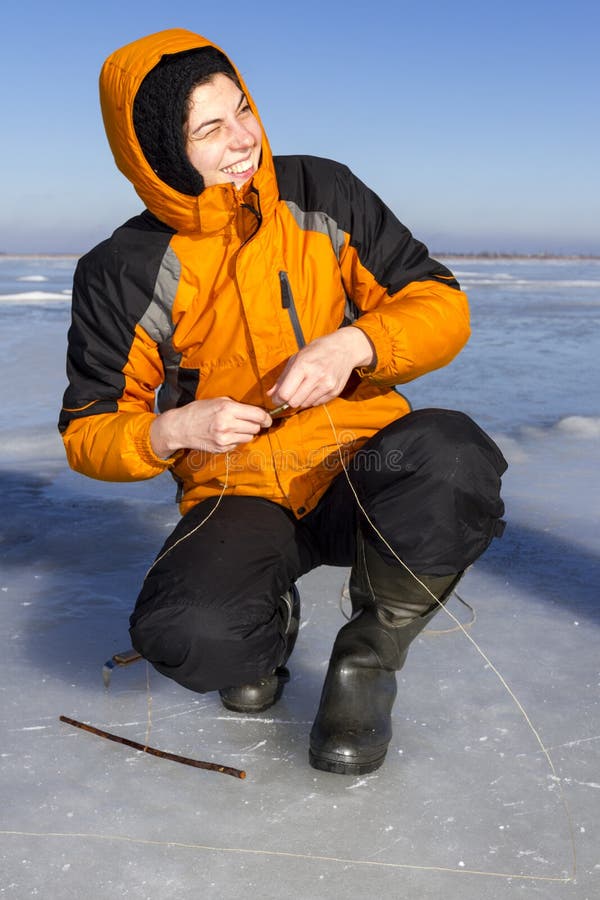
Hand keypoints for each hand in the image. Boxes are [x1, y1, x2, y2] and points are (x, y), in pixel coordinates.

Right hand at [150, 397, 271, 456]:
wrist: (180, 427)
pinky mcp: (222, 448)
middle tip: (248, 422)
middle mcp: (227, 424)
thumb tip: (255, 411)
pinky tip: (225, 435)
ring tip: (235, 428)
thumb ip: (236, 405)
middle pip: (255, 427)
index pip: (257, 415)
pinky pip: (238, 444)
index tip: (268, 419)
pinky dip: (236, 440)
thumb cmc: (199, 411)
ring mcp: (225, 438)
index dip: (266, 417)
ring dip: (246, 433)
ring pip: (249, 437)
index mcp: (228, 409)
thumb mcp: (217, 400)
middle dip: (255, 424)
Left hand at [267, 327, 374, 409]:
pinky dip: (312, 399)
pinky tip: (314, 388)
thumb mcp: (297, 358)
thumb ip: (282, 378)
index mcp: (304, 366)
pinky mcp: (335, 392)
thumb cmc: (317, 350)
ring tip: (303, 387)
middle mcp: (317, 377)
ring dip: (300, 400)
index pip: (285, 393)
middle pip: (294, 402)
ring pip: (305, 404)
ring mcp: (327, 385)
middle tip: (288, 395)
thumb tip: (270, 395)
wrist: (344, 348)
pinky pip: (316, 404)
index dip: (277, 399)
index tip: (276, 398)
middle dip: (288, 401)